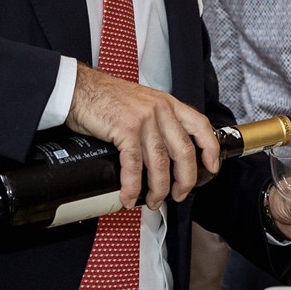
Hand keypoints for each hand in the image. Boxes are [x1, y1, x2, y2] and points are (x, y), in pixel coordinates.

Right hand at [66, 64, 220, 210]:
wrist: (79, 88)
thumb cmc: (105, 97)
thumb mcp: (142, 103)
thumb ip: (157, 121)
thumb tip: (166, 152)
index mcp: (167, 103)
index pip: (200, 125)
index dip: (210, 149)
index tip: (212, 167)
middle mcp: (160, 110)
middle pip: (184, 152)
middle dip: (184, 180)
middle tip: (178, 195)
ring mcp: (144, 119)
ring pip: (160, 163)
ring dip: (158, 188)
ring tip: (152, 201)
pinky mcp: (126, 129)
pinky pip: (134, 165)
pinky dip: (132, 186)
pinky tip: (129, 195)